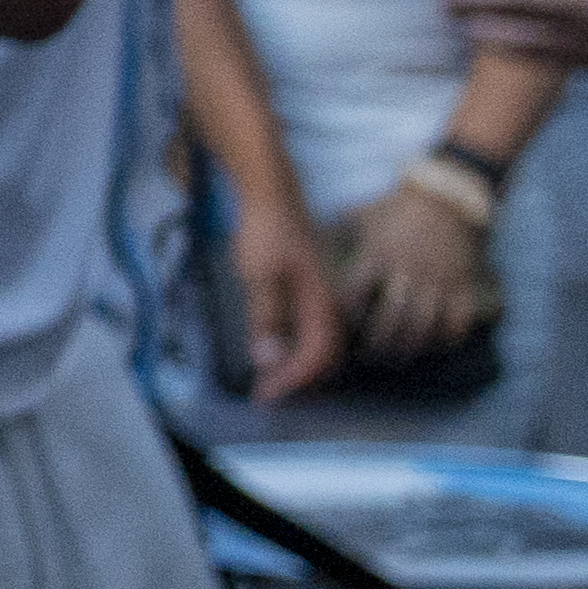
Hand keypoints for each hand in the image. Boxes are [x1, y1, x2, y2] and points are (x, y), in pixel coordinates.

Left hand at [225, 195, 347, 401]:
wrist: (269, 193)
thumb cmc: (264, 231)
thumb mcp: (259, 275)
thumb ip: (266, 317)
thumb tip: (270, 360)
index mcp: (321, 302)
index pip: (316, 355)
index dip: (292, 380)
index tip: (264, 395)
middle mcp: (328, 302)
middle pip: (325, 355)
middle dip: (299, 381)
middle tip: (268, 394)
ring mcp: (320, 293)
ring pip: (320, 342)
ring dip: (298, 365)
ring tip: (272, 379)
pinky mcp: (308, 287)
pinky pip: (311, 327)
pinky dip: (297, 346)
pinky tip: (279, 348)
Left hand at [330, 183, 496, 362]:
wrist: (448, 196)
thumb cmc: (395, 209)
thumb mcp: (360, 216)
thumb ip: (334, 235)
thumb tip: (302, 247)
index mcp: (378, 254)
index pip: (356, 293)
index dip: (347, 316)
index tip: (342, 330)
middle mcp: (408, 270)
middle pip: (391, 319)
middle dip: (379, 344)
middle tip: (371, 358)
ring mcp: (439, 279)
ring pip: (424, 325)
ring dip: (410, 347)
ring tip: (398, 358)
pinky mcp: (464, 284)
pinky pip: (458, 320)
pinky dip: (448, 338)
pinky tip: (436, 345)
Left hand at [460, 0, 587, 89]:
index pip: (526, 5)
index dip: (483, 0)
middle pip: (526, 37)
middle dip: (485, 26)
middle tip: (446, 17)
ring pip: (552, 59)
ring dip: (515, 47)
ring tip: (483, 39)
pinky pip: (582, 69)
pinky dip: (554, 60)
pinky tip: (548, 54)